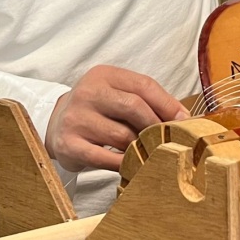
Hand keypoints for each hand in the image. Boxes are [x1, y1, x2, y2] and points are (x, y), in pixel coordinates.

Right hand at [45, 65, 188, 171]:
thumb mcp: (116, 93)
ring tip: (149, 152)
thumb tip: (183, 118)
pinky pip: (105, 158)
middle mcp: (87, 93)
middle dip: (156, 125)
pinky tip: (131, 164)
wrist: (55, 123)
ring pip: (122, 136)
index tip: (184, 120)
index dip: (167, 104)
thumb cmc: (97, 109)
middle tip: (169, 139)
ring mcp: (76, 119)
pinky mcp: (69, 144)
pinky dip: (124, 163)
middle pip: (134, 107)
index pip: (143, 85)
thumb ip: (145, 100)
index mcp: (103, 75)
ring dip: (141, 147)